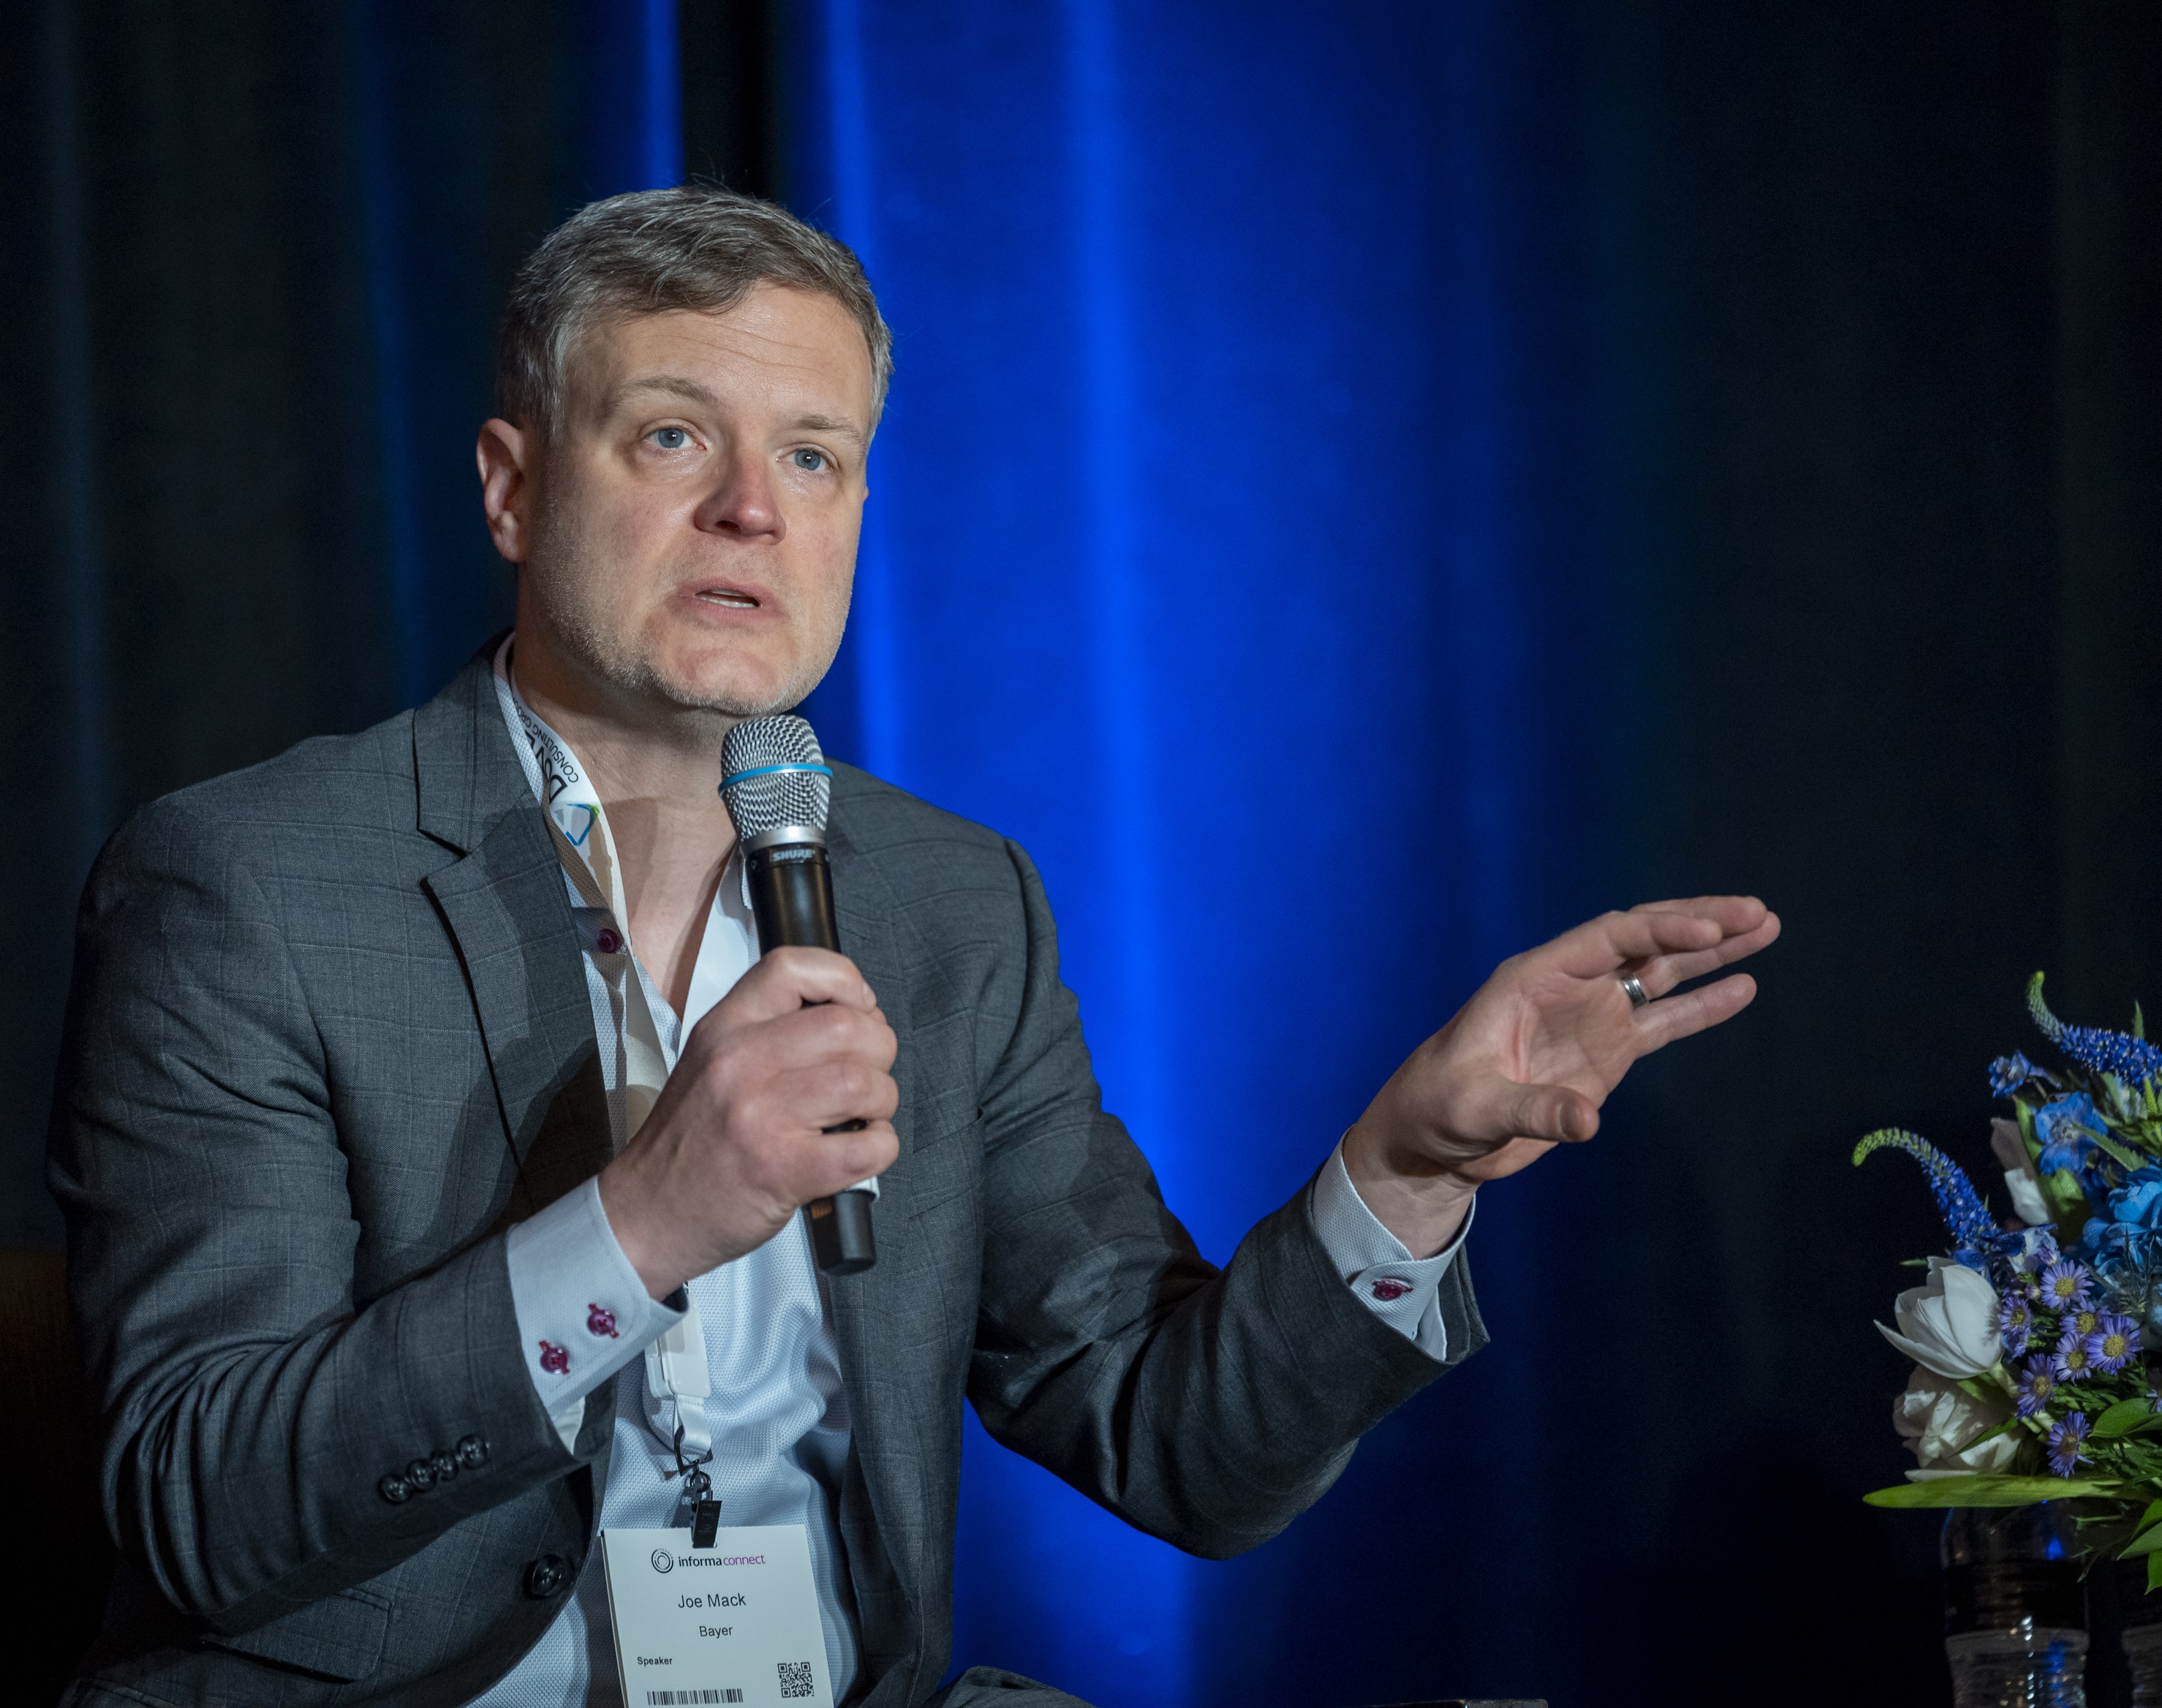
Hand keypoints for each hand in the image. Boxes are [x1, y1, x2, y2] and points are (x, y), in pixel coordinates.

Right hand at [597, 947, 899, 1296]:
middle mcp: (740, 1063)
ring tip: (862, 1117)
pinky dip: (880, 1147)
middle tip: (867, 1073)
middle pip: (848, 1026)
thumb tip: (853, 1018)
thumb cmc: (688, 1143)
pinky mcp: (783, 1170)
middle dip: (879, 1049)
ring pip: (864, 1082)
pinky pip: (867, 1146)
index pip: (793, 967)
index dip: (844, 980)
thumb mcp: (709, 1061)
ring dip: (881, 1100)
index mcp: (723, 1029)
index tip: (859, 1007)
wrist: (645, 1214)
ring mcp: (762, 1117)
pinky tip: (860, 1151)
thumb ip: (767, 1032)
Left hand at [1341, 896, 1779, 1255]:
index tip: (1707, 934)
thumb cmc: (1440, 1108)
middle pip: (1643, 942)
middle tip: (1757, 913)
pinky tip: (1744, 987)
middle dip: (1699, 925)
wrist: (1435, 1139)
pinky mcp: (1606, 1052)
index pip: (1607, 939)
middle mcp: (1569, 986)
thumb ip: (1533, 1110)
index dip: (1658, 931)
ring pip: (1661, 972)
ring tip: (1766, 927)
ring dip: (1712, 953)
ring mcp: (1592, 1016)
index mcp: (1533, 978)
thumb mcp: (1476, 1108)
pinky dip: (1702, 1005)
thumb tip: (1587, 1121)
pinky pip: (1664, 1020)